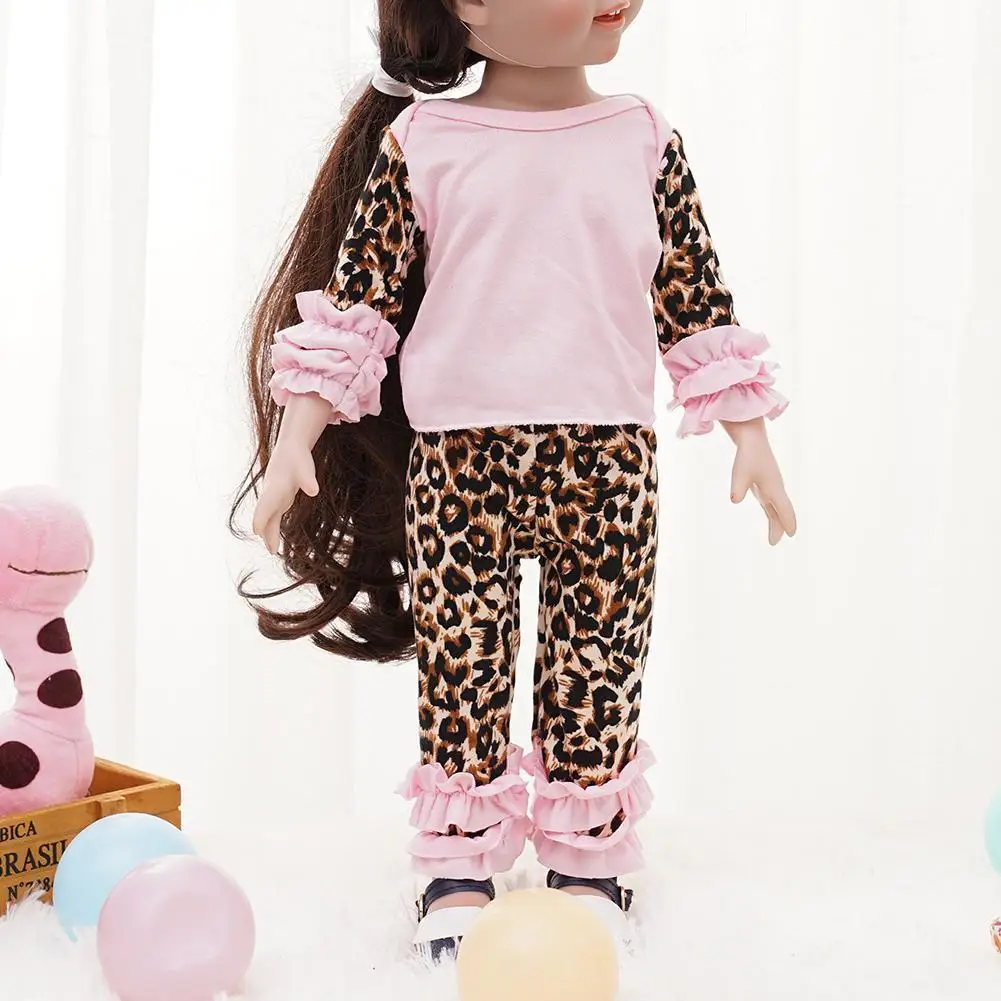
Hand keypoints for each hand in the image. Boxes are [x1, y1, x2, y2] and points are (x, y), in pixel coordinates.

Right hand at [251, 442, 318, 554]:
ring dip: (269, 533)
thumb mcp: (305, 467)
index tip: (257, 531)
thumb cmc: (298, 457)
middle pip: (265, 515)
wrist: (290, 447)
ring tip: (273, 550)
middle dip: (267, 532)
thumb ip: (308, 479)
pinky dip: (272, 527)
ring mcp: (273, 497)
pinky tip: (273, 539)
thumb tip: (313, 491)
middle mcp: (270, 494)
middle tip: (272, 550)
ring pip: (268, 518)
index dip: (260, 517)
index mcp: (275, 487)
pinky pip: (273, 516)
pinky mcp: (278, 498)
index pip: (265, 504)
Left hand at [722, 418, 796, 545]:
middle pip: (781, 512)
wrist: (752, 440)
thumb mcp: (740, 473)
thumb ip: (738, 487)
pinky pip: (771, 503)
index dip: (788, 521)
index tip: (792, 534)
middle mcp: (776, 489)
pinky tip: (771, 518)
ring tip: (773, 538)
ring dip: (776, 522)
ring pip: (776, 508)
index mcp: (774, 487)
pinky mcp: (765, 485)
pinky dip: (772, 513)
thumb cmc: (747, 456)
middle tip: (774, 542)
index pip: (784, 508)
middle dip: (780, 526)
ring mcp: (771, 487)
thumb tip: (735, 500)